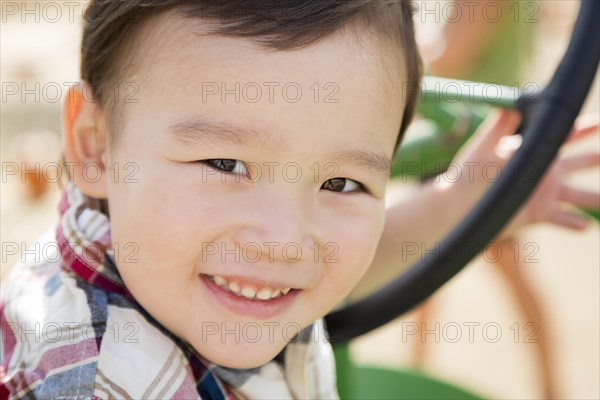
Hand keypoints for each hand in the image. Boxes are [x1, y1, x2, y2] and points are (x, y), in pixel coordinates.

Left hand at [444, 109, 598, 234]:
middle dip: (595, 158)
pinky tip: (586, 226)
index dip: (582, 128)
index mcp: (532, 152)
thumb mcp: (483, 147)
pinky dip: (574, 222)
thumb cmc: (468, 172)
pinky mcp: (537, 214)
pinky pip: (561, 219)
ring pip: (578, 194)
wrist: (457, 204)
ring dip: (595, 196)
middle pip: (579, 163)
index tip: (598, 123)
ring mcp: (542, 194)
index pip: (562, 136)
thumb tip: (510, 104)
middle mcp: (542, 172)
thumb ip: (498, 127)